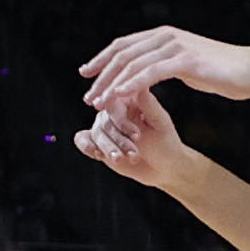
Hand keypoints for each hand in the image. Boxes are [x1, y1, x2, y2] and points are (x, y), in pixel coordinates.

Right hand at [72, 88, 207, 193]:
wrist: (162, 166)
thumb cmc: (165, 142)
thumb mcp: (160, 124)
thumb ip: (149, 105)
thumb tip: (140, 85)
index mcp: (130, 100)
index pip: (117, 102)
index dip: (123, 120)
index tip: (136, 135)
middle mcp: (115, 110)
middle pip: (105, 120)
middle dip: (118, 138)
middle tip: (133, 153)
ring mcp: (105, 125)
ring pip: (96, 132)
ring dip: (108, 147)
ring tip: (122, 159)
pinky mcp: (97, 141)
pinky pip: (83, 140)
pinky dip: (87, 146)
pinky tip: (96, 154)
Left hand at [81, 25, 249, 110]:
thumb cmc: (220, 71)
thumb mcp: (184, 66)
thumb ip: (163, 66)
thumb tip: (144, 76)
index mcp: (163, 35)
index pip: (123, 45)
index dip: (102, 59)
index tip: (86, 74)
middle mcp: (165, 37)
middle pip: (122, 54)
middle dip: (102, 76)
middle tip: (88, 97)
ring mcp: (175, 46)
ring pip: (133, 64)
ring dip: (112, 84)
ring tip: (99, 103)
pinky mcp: (185, 60)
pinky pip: (151, 73)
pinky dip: (132, 85)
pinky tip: (120, 97)